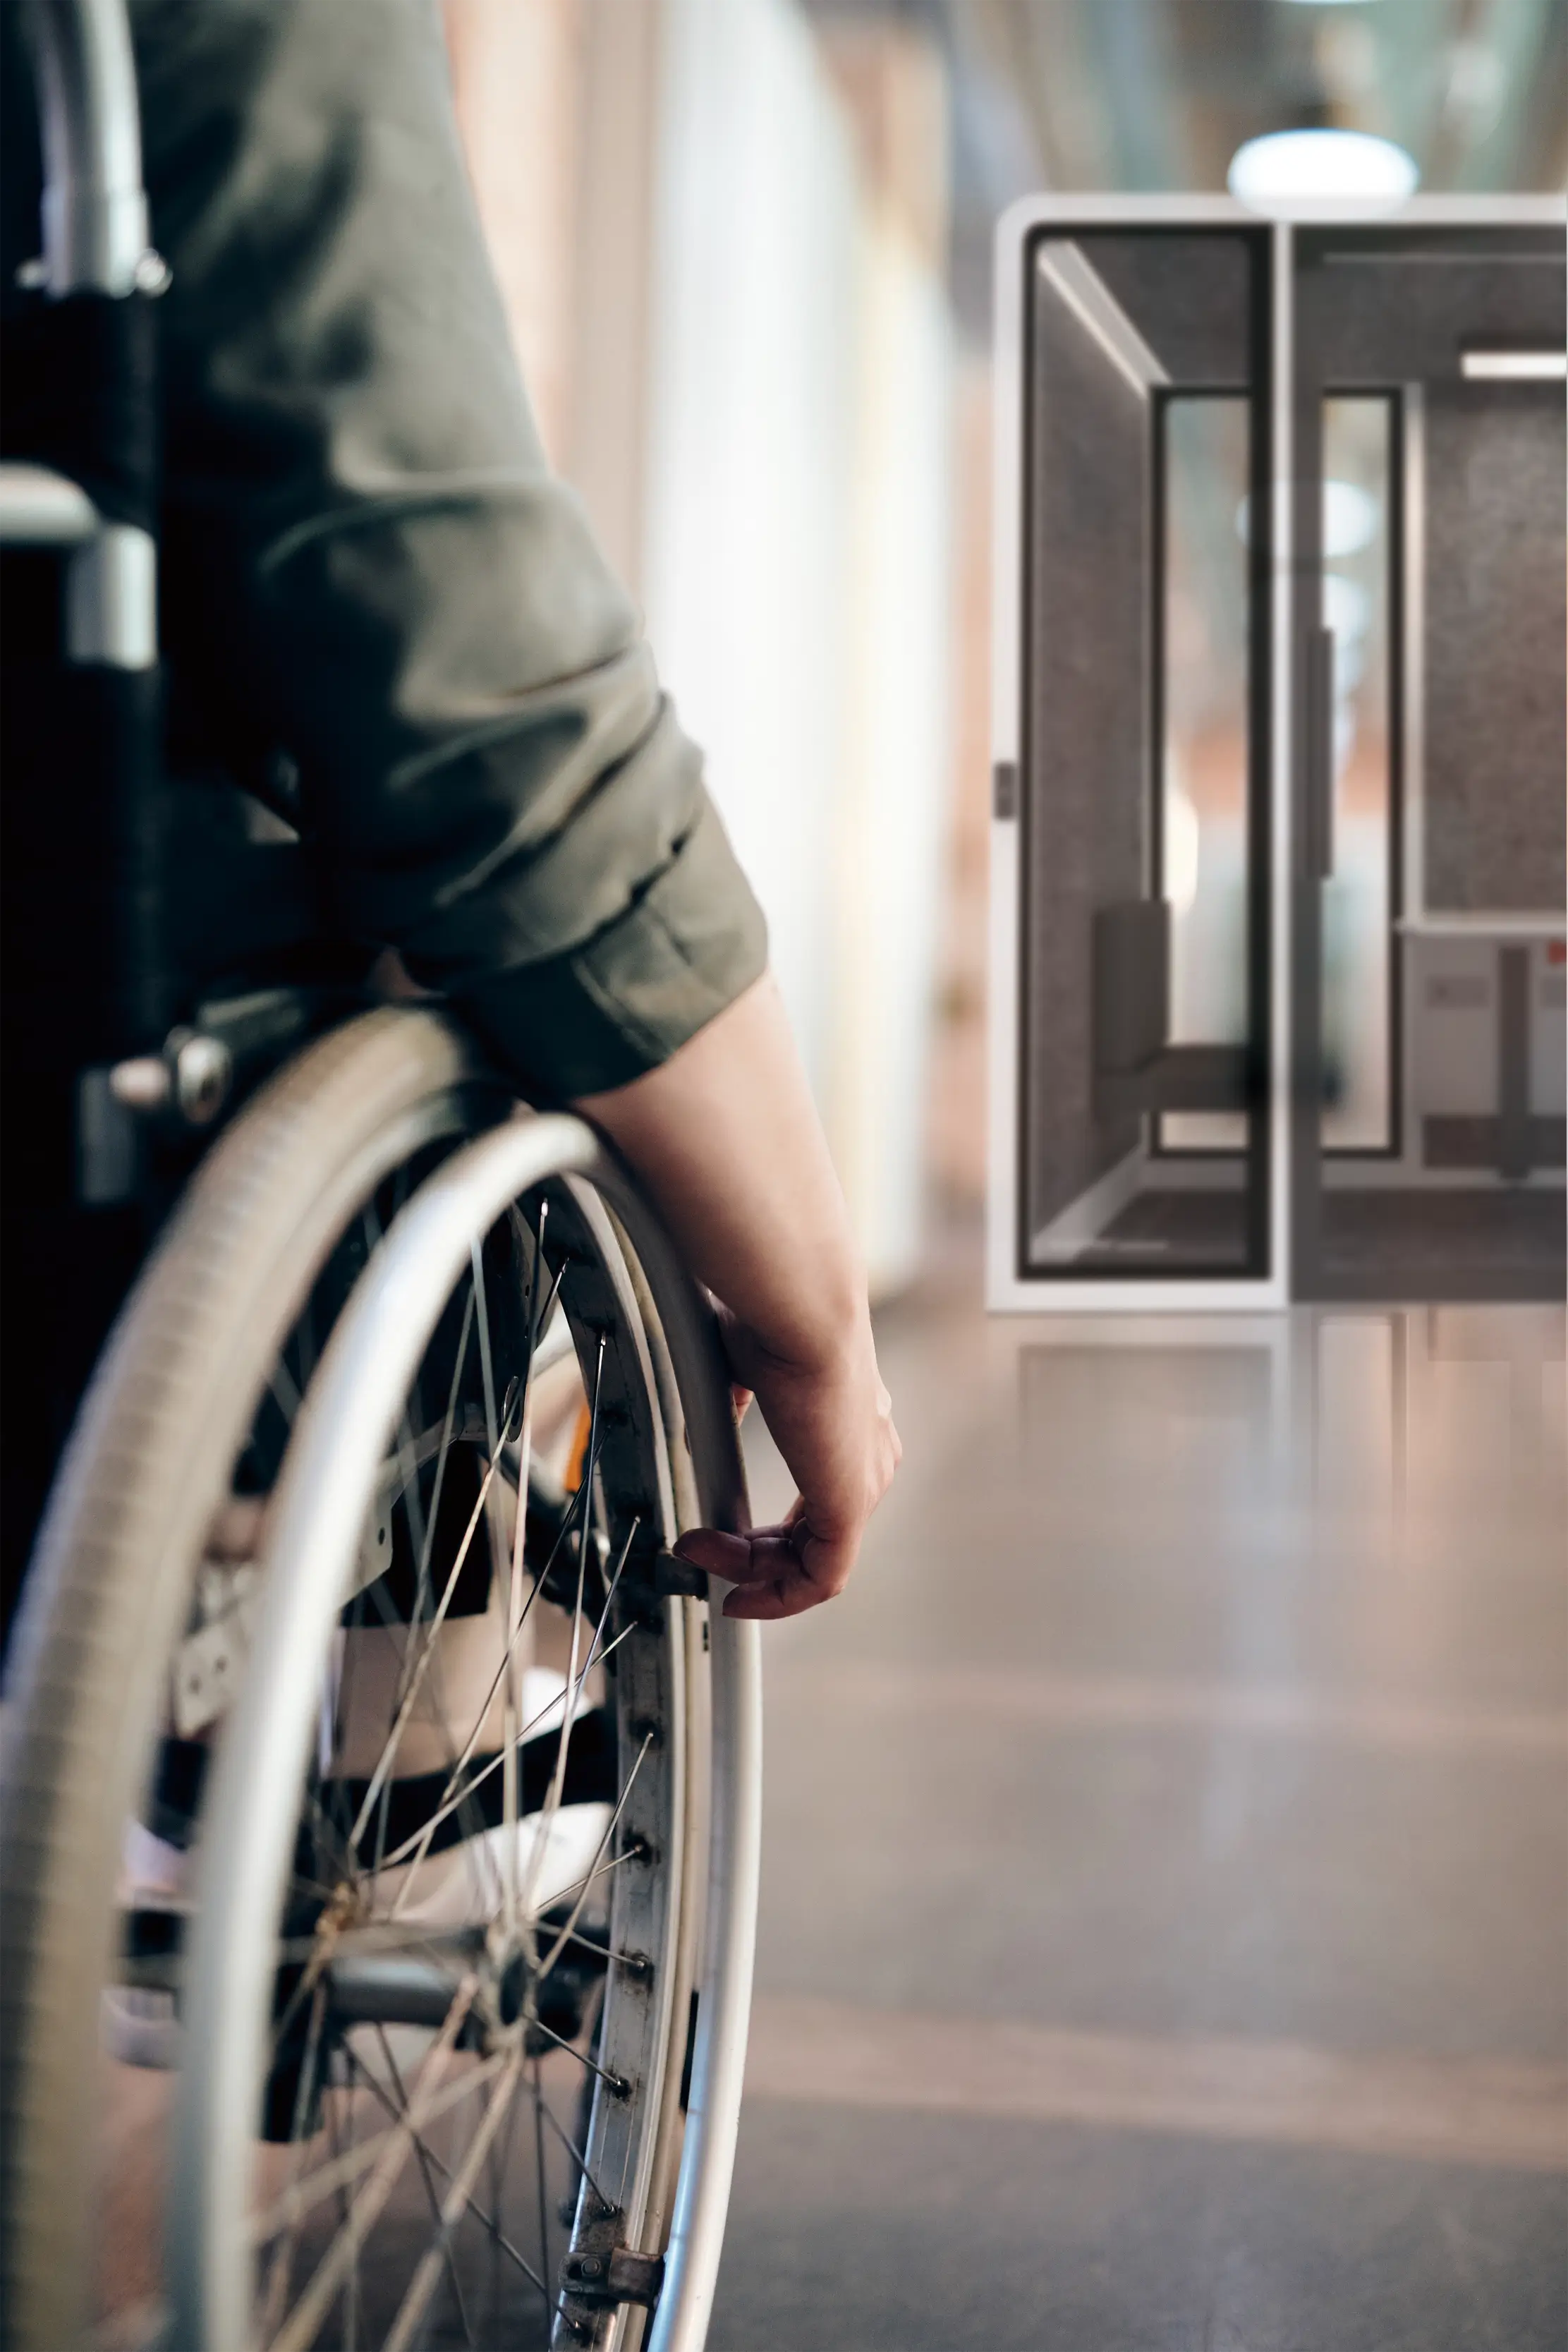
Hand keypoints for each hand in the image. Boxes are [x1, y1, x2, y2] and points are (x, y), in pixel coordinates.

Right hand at [674, 1311, 900, 1618]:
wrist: (801, 1312)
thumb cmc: (774, 1320)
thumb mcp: (746, 1368)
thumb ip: (735, 1402)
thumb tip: (714, 1422)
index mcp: (851, 1423)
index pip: (819, 1499)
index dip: (769, 1529)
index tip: (719, 1533)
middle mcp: (867, 1456)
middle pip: (814, 1537)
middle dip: (751, 1555)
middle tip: (699, 1550)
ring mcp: (864, 1483)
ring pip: (812, 1560)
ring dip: (750, 1570)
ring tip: (700, 1556)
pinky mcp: (851, 1506)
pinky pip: (821, 1578)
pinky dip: (777, 1596)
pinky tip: (735, 1590)